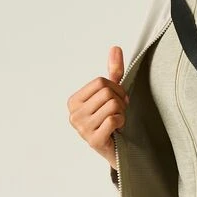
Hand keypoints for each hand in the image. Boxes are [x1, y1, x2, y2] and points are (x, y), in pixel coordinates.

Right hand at [67, 46, 127, 169]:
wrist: (118, 148)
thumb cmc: (111, 120)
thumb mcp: (112, 94)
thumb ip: (113, 71)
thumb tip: (115, 48)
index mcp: (74, 102)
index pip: (100, 82)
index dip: (116, 88)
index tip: (118, 100)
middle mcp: (74, 115)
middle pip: (106, 93)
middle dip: (120, 101)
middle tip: (120, 111)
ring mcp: (82, 129)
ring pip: (112, 105)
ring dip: (122, 112)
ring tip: (117, 121)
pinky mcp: (93, 140)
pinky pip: (114, 119)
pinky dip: (121, 122)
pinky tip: (117, 129)